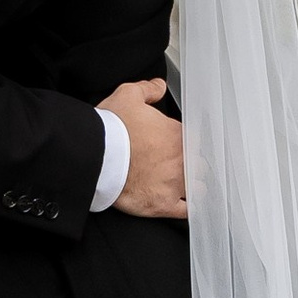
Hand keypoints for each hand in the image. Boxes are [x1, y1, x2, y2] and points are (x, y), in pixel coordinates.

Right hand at [102, 77, 187, 219]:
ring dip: (194, 185)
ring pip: (199, 187)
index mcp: (177, 134)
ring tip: (186, 186)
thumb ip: (147, 89)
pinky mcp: (163, 204)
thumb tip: (158, 86)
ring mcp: (175, 184)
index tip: (176, 144)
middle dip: (193, 163)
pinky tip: (188, 206)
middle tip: (179, 164)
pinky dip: (190, 208)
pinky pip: (187, 210)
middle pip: (200, 163)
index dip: (185, 142)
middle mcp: (182, 160)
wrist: (97, 158)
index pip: (194, 139)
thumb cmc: (111, 130)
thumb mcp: (127, 95)